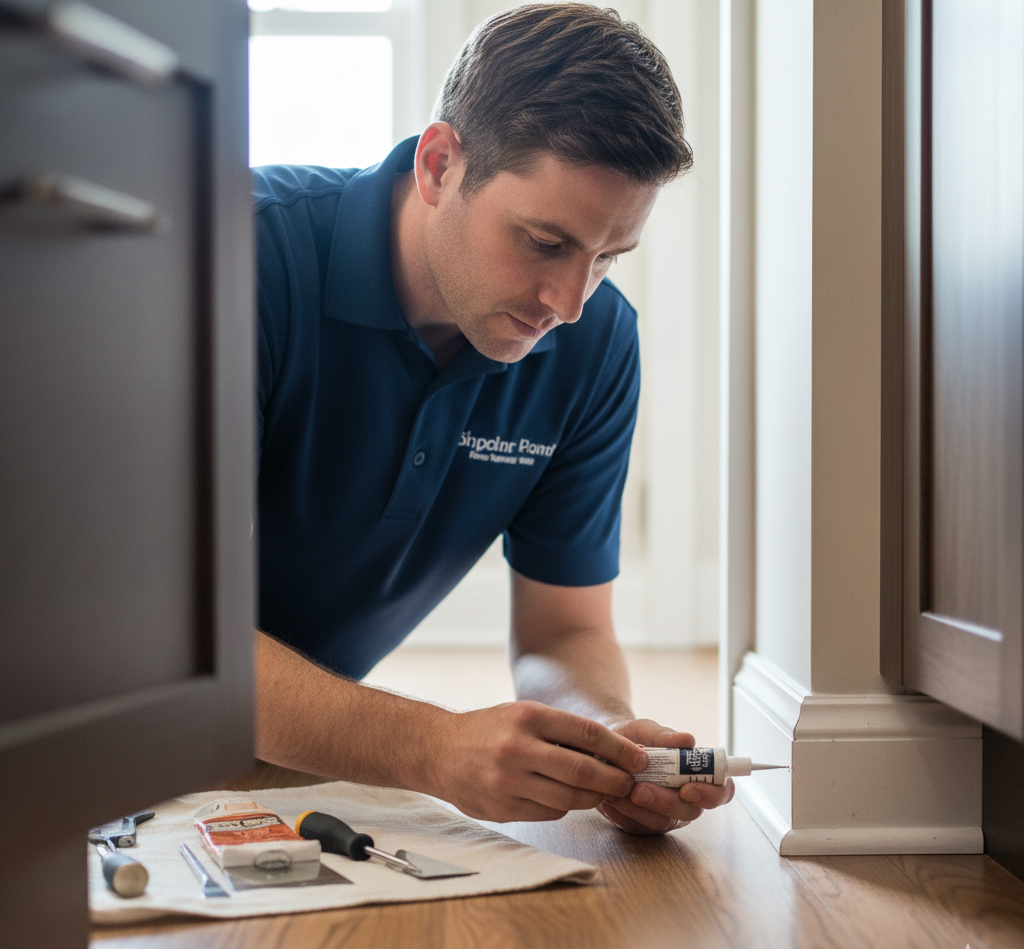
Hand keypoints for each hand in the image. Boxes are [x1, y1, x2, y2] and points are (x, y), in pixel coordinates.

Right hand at [432, 701, 648, 822]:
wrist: (438, 750)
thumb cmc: (489, 729)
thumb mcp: (522, 714)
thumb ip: (561, 730)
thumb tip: (612, 750)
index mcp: (527, 717)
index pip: (587, 734)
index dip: (619, 749)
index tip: (639, 758)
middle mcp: (517, 748)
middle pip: (583, 771)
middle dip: (615, 779)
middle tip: (630, 782)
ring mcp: (508, 781)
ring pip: (569, 798)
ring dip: (594, 798)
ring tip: (605, 792)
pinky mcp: (501, 808)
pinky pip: (548, 812)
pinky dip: (565, 806)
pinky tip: (568, 798)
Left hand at [596, 720, 734, 834]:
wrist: (602, 747)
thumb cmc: (634, 738)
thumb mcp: (646, 730)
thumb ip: (665, 736)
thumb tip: (687, 740)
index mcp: (697, 776)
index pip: (721, 791)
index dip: (711, 793)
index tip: (688, 787)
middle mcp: (685, 800)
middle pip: (689, 812)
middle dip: (665, 802)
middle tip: (640, 791)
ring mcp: (663, 815)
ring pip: (660, 822)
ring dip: (639, 809)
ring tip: (617, 791)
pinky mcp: (640, 825)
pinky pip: (636, 826)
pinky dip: (622, 812)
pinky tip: (609, 797)